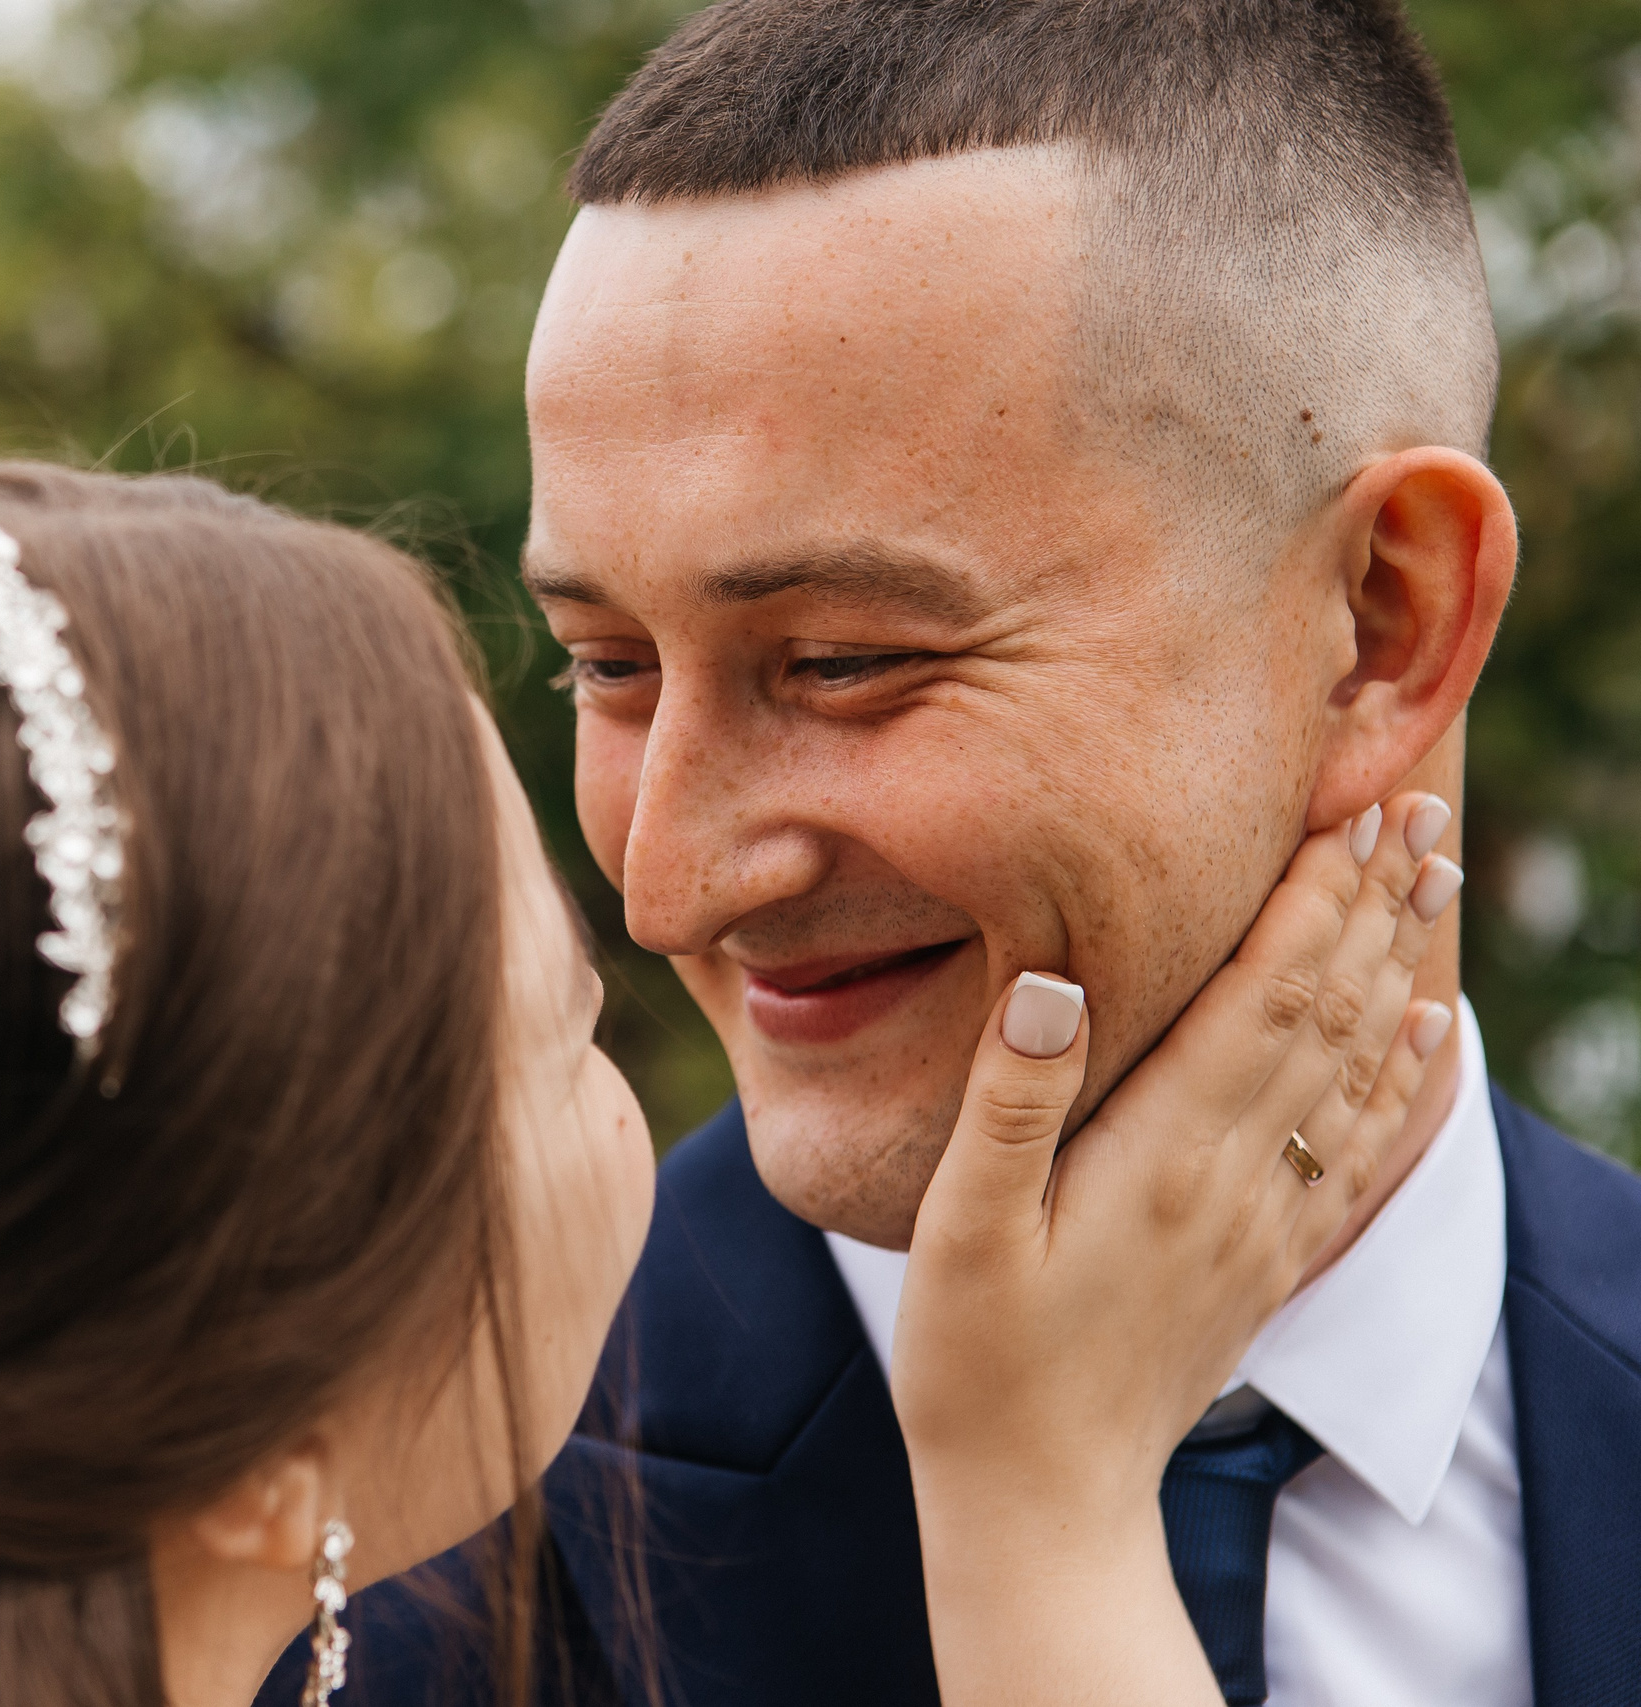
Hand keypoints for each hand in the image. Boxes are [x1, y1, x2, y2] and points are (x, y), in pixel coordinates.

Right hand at [891, 793, 1460, 1706]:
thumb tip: (1048, 978)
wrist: (1044, 1500)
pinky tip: (1426, 1033)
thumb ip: (1007, 1102)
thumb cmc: (977, 1362)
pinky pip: (1357, 1152)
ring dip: (1397, 964)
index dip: (1310, 895)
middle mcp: (1233, 1179)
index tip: (1350, 803)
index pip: (1264, 996)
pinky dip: (1403, 1080)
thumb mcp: (958, 1228)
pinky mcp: (1265, 1264)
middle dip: (1371, 901)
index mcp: (1162, 1155)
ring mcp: (1260, 1224)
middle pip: (1327, 1013)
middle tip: (1416, 801)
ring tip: (1430, 876)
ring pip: (1356, 1068)